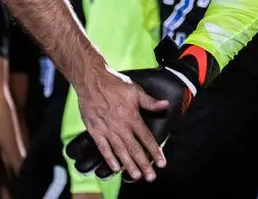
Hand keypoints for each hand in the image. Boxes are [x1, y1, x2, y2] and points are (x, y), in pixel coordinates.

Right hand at [75, 66, 169, 181]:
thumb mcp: (136, 90)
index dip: (155, 151)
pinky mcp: (95, 130)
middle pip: (134, 148)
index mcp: (132, 116)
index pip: (146, 138)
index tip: (162, 162)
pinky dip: (109, 158)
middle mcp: (120, 125)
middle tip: (150, 176)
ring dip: (129, 165)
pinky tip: (115, 168)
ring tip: (136, 175)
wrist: (92, 80)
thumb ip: (150, 101)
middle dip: (144, 163)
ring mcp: (107, 129)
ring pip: (120, 151)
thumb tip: (165, 105)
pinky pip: (103, 148)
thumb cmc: (115, 84)